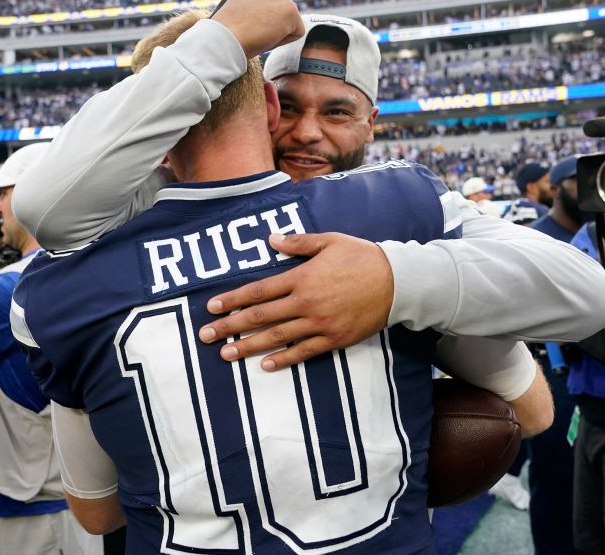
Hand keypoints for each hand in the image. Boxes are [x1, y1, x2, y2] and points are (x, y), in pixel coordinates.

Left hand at [198, 233, 393, 371]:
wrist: (397, 282)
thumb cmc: (362, 257)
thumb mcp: (329, 241)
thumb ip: (297, 243)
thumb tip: (270, 240)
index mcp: (301, 277)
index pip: (259, 291)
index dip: (233, 300)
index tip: (212, 308)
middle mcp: (306, 302)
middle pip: (260, 317)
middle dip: (231, 327)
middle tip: (207, 336)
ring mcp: (320, 323)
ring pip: (277, 337)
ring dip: (249, 346)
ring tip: (227, 354)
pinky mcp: (334, 338)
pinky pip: (304, 352)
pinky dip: (284, 359)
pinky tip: (265, 365)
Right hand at [212, 0, 303, 59]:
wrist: (225, 36)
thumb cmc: (229, 28)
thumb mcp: (242, 7)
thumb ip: (257, 3)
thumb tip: (268, 12)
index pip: (275, 3)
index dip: (264, 18)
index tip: (251, 22)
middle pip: (285, 11)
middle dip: (275, 23)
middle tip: (255, 29)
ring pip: (291, 22)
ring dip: (279, 31)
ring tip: (259, 32)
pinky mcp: (291, 11)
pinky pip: (297, 33)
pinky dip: (285, 41)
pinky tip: (268, 36)